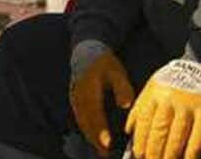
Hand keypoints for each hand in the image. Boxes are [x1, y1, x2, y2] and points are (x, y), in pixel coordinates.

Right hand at [69, 40, 134, 157]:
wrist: (86, 50)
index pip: (95, 113)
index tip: (107, 143)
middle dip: (95, 139)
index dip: (101, 130)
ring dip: (90, 136)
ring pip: (81, 121)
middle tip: (105, 153)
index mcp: (89, 88)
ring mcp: (74, 97)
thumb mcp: (116, 71)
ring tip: (101, 150)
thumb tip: (126, 105)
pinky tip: (94, 137)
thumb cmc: (104, 62)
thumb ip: (122, 87)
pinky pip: (79, 117)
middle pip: (86, 121)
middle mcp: (78, 95)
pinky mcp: (74, 99)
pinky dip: (86, 129)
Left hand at [125, 59, 200, 158]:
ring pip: (177, 135)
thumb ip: (141, 107)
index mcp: (155, 92)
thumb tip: (129, 131)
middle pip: (159, 130)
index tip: (138, 154)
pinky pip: (199, 135)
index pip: (144, 121)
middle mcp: (170, 98)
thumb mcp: (154, 86)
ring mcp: (188, 104)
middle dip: (154, 151)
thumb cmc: (176, 80)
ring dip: (171, 154)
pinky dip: (192, 151)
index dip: (140, 140)